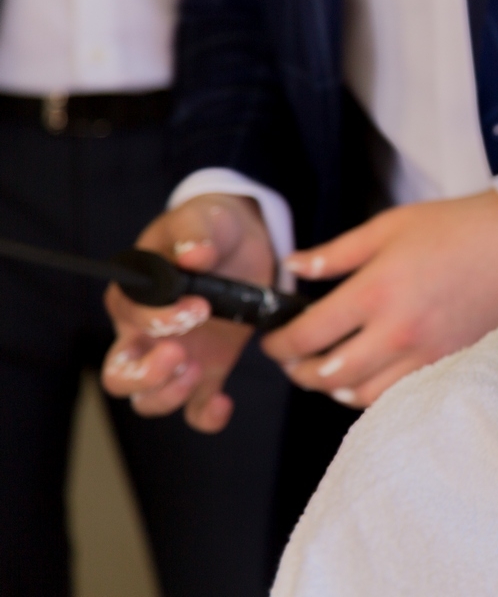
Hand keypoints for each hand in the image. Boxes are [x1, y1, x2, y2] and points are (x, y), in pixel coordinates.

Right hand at [100, 194, 274, 432]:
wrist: (242, 243)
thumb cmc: (211, 227)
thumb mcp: (204, 218)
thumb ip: (196, 232)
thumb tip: (194, 254)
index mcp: (136, 294)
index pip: (128, 318)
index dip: (158, 319)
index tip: (198, 306)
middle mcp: (146, 333)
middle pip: (119, 375)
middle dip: (145, 375)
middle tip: (181, 354)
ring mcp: (177, 356)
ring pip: (147, 399)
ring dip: (168, 394)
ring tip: (198, 371)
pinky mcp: (208, 370)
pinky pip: (195, 408)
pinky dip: (206, 416)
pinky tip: (223, 403)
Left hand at [262, 190, 497, 408]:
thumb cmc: (455, 227)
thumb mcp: (387, 227)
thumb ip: (336, 253)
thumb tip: (293, 268)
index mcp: (375, 291)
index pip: (308, 335)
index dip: (279, 344)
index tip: (273, 340)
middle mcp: (395, 331)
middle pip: (328, 375)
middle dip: (299, 372)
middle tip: (292, 360)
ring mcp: (423, 352)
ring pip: (360, 394)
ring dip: (334, 387)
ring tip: (327, 369)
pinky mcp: (446, 361)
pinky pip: (397, 393)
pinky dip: (372, 390)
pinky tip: (366, 373)